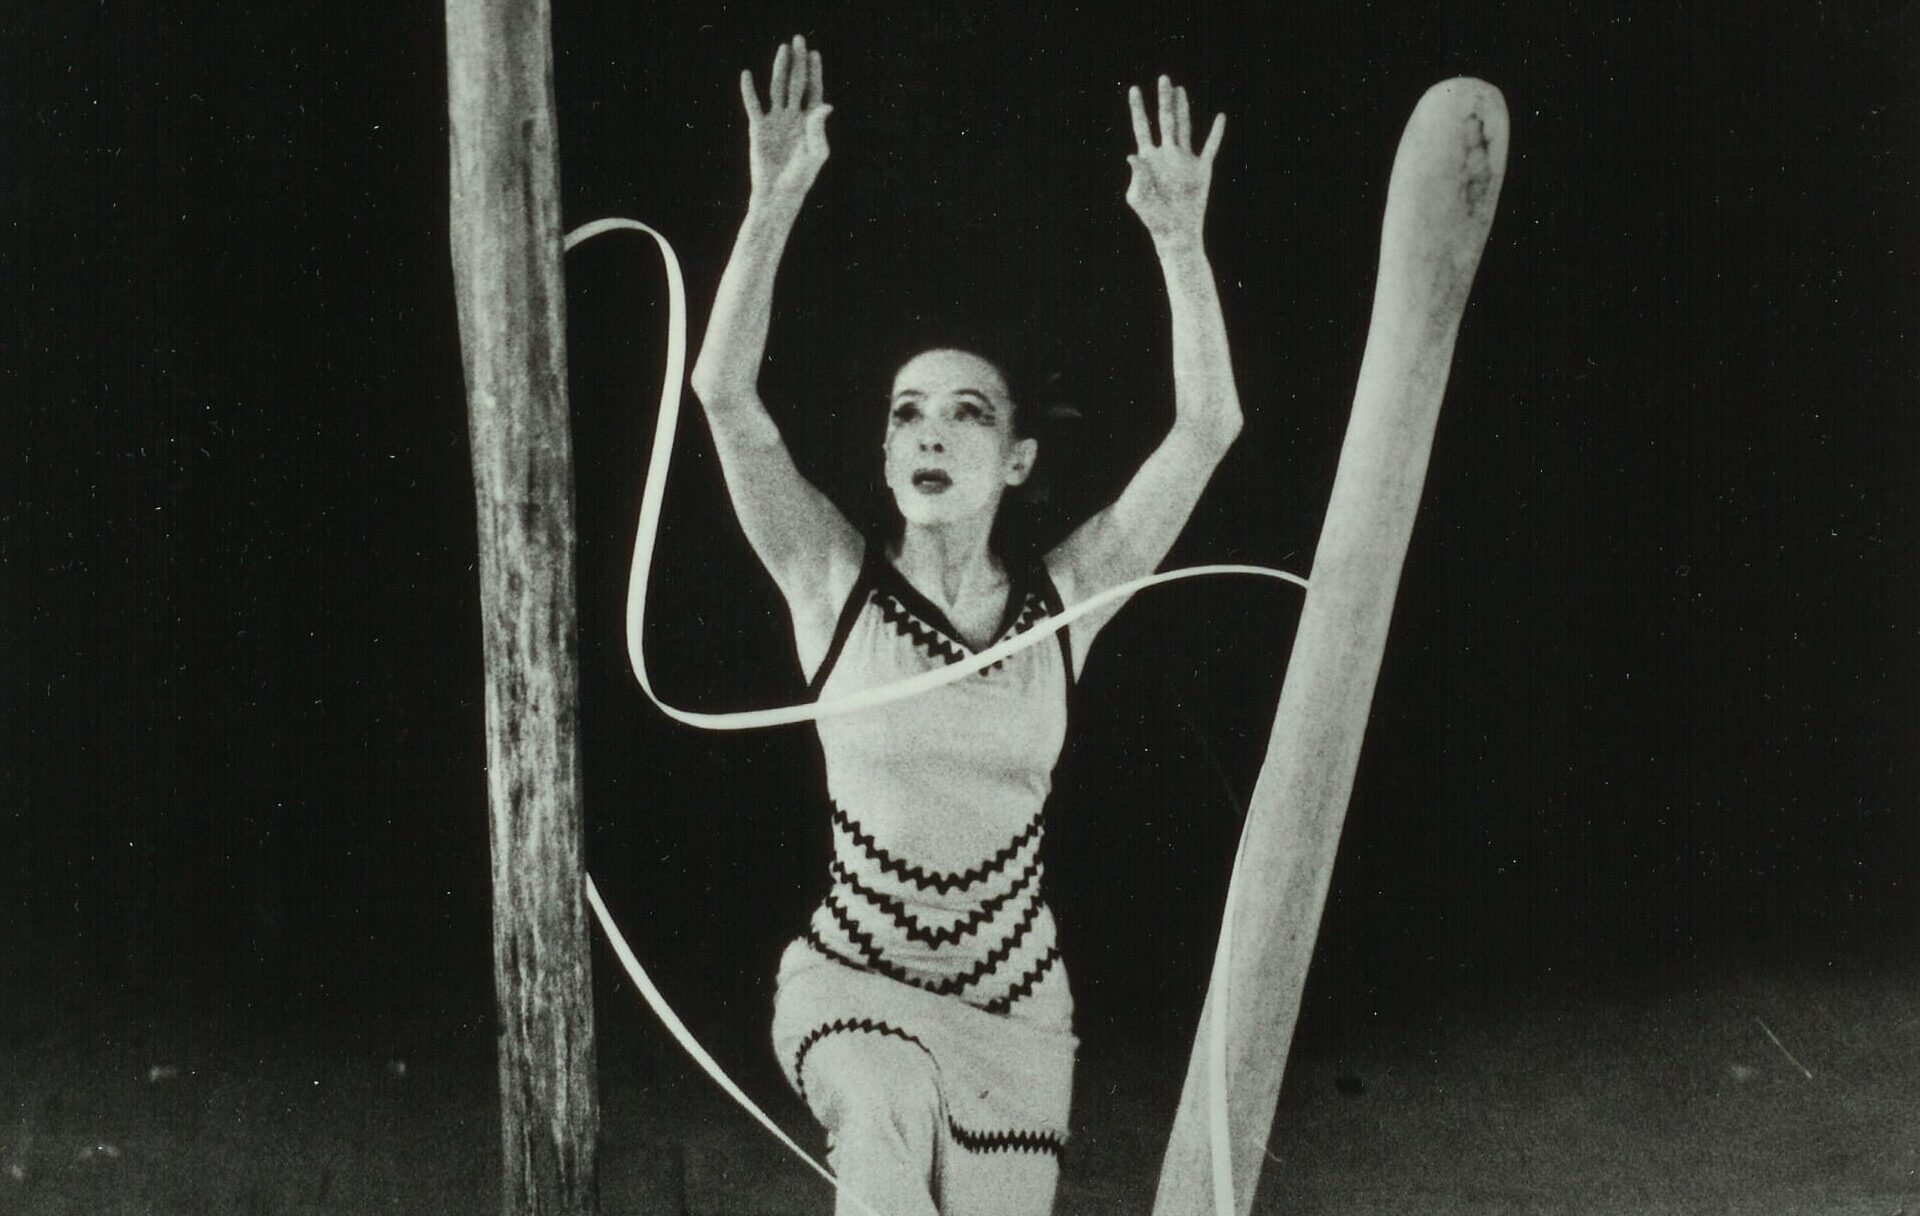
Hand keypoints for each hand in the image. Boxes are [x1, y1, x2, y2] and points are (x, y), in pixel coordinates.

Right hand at [739, 35, 832, 208]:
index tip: (814, 54)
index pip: (813, 91)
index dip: (814, 72)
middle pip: (796, 83)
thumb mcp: (816, 152)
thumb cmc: (801, 177)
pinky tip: (747, 75)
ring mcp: (775, 120)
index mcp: (810, 122)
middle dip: (798, 62)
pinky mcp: (758, 128)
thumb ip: (819, 127)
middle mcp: (793, 117)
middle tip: (798, 40)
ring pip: (777, 88)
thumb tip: (826, 104)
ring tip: (782, 49)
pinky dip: (748, 90)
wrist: (778, 193)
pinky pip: (753, 105)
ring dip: (779, 68)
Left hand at [1125, 76, 1224, 246]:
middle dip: (1164, 99)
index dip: (1138, 109)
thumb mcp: (1139, 197)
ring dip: (1184, 109)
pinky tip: (1220, 117)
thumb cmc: (1152, 217)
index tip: (1134, 89)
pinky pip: (1210, 147)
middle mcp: (1167, 154)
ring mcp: (1184, 160)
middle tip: (1164, 78)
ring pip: (1185, 127)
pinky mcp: (1201, 169)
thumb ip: (1137, 175)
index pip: (1142, 127)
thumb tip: (1132, 155)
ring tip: (1181, 90)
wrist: (1175, 232)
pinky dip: (1216, 132)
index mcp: (1149, 158)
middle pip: (1166, 120)